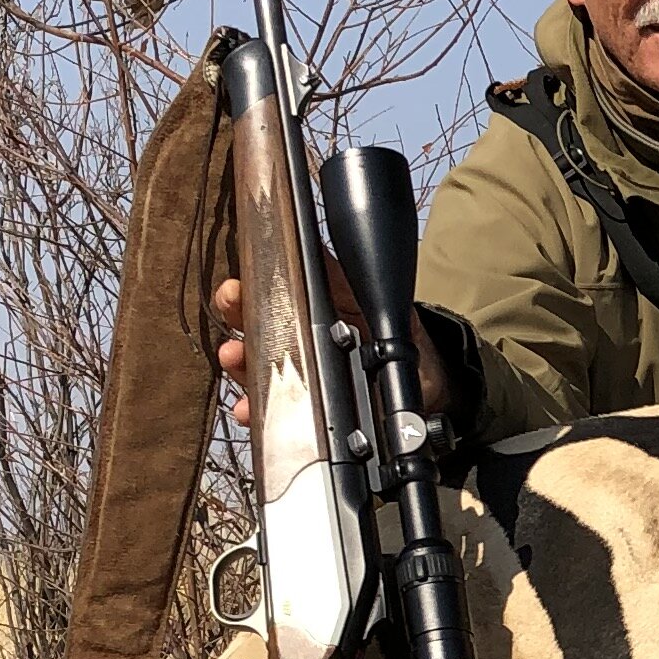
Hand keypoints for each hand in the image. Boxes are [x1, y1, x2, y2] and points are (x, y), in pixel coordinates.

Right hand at [212, 273, 456, 419]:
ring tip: (234, 356)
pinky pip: (276, 412)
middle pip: (254, 330)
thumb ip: (338, 276)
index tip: (234, 290)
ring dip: (240, 364)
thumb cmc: (398, 335)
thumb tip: (309, 245)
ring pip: (258, 370)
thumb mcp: (369, 299)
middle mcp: (299, 343)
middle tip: (232, 309)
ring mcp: (302, 377)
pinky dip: (259, 412)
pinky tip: (251, 408)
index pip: (266, 297)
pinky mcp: (308, 412)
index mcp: (310, 311)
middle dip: (236, 319)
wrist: (427, 385)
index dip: (245, 293)